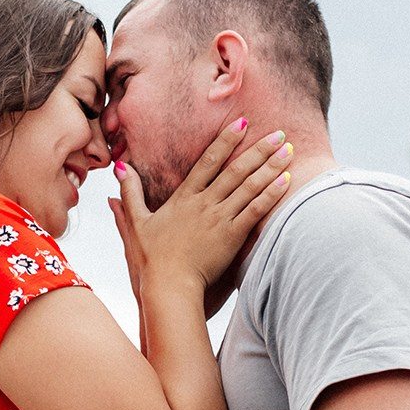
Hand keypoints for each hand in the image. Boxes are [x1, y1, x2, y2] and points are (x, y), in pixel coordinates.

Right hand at [110, 119, 291, 299]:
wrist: (169, 286)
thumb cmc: (151, 259)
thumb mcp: (136, 223)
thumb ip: (130, 193)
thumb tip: (121, 168)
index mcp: (184, 197)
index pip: (208, 161)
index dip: (227, 140)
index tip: (242, 124)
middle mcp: (204, 203)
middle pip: (236, 169)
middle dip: (259, 149)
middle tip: (279, 133)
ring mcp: (219, 218)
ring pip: (250, 186)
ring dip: (271, 166)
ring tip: (288, 150)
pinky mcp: (232, 236)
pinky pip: (256, 210)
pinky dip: (271, 194)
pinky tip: (286, 181)